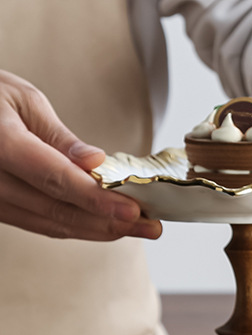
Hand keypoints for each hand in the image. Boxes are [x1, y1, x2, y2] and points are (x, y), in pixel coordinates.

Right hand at [0, 71, 159, 240]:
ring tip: (140, 228)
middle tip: (151, 225)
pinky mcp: (2, 209)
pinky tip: (110, 226)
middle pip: (58, 209)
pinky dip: (80, 227)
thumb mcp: (24, 101)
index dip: (96, 199)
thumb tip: (95, 163)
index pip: (54, 178)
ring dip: (101, 230)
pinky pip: (43, 225)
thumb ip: (60, 138)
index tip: (132, 210)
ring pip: (53, 224)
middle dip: (110, 221)